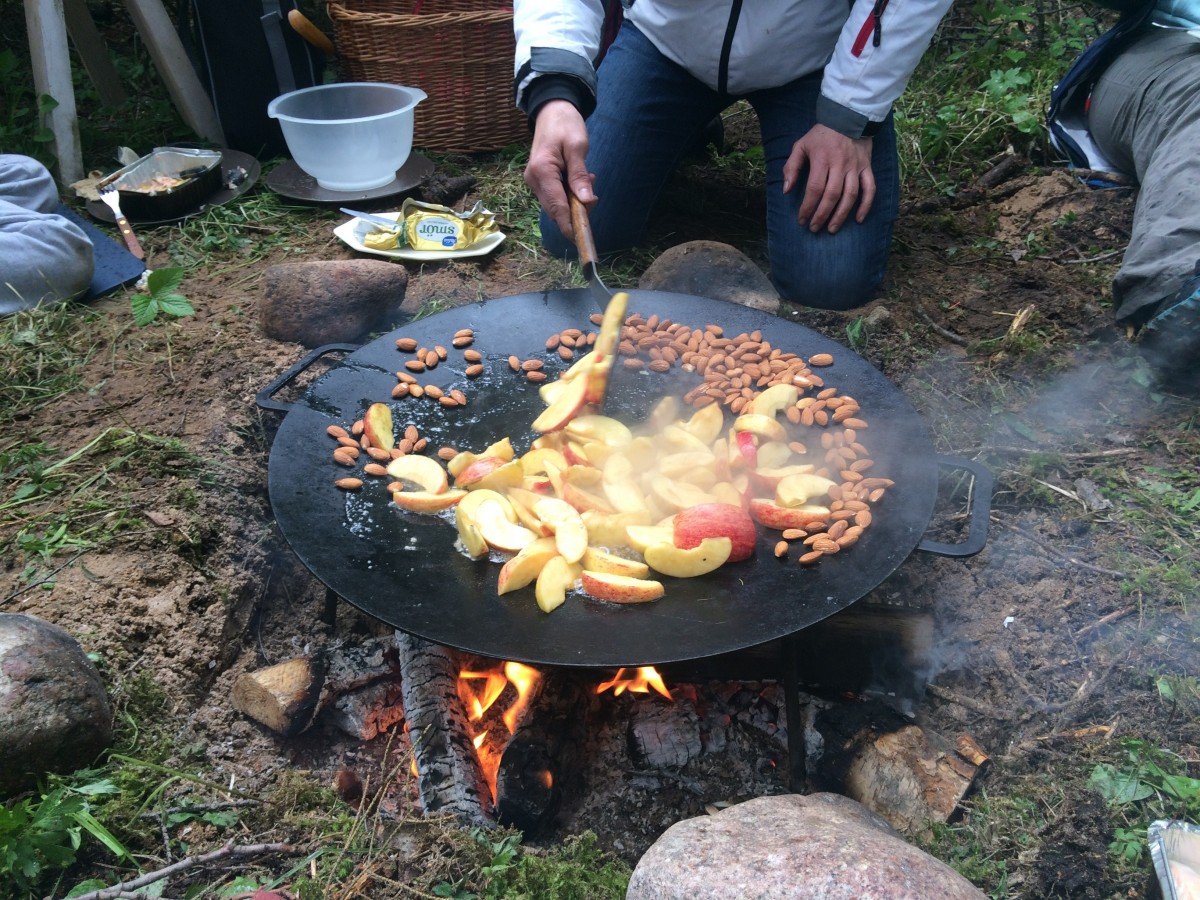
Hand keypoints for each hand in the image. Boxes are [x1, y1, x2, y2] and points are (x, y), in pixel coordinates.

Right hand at [525, 100, 593, 238]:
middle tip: (594, 194)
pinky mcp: (539, 181)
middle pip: (556, 210)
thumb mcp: (577, 147)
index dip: (569, 225)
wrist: (551, 109)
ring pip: (556, 205)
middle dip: (576, 210)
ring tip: (588, 180)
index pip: (556, 207)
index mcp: (542, 171)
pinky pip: (555, 196)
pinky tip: (579, 181)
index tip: (581, 239)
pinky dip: (569, 194)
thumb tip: (586, 201)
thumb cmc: (565, 124)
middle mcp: (534, 180)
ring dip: (574, 201)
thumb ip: (580, 175)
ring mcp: (535, 181)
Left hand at [782, 124, 875, 233]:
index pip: (814, 189)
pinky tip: (859, 219)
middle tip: (814, 228)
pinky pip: (870, 189)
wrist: (848, 117)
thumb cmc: (821, 135)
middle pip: (832, 195)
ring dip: (841, 215)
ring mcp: (856, 167)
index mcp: (822, 159)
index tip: (801, 220)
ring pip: (850, 195)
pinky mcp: (867, 168)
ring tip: (831, 229)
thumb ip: (791, 167)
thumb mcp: (800, 146)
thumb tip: (786, 190)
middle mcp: (840, 165)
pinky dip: (866, 205)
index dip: (807, 207)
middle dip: (822, 215)